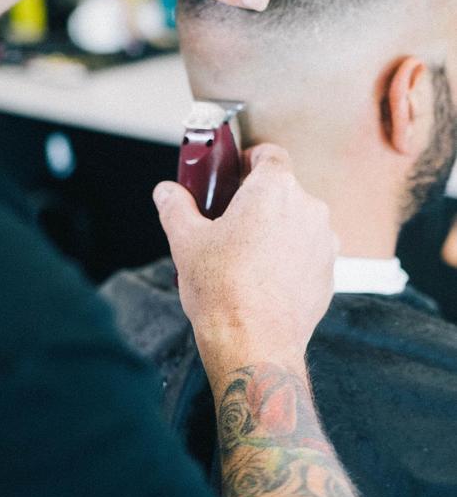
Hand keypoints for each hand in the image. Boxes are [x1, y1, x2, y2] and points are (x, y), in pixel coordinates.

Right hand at [153, 144, 337, 367]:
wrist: (254, 343)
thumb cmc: (222, 288)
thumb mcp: (185, 240)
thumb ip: (176, 206)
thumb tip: (167, 191)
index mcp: (273, 188)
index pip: (270, 154)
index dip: (251, 160)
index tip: (235, 174)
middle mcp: (307, 207)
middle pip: (282, 189)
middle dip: (258, 201)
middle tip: (229, 221)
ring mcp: (323, 240)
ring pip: (296, 221)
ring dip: (276, 229)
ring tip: (245, 255)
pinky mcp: (329, 271)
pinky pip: (307, 251)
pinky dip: (289, 256)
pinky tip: (263, 278)